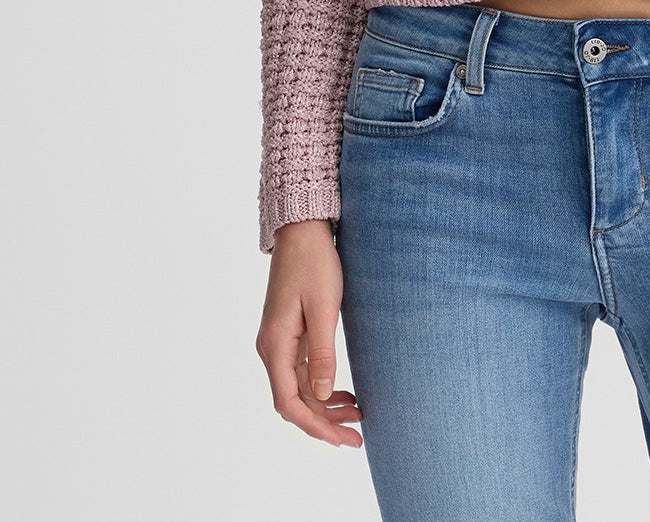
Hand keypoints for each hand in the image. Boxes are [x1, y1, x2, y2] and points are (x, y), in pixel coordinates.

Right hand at [254, 219, 363, 447]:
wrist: (302, 230)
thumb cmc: (314, 264)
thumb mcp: (324, 308)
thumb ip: (323, 353)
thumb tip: (323, 395)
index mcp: (275, 345)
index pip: (290, 403)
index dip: (315, 426)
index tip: (343, 440)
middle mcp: (272, 348)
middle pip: (294, 401)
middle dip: (324, 422)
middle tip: (357, 437)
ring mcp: (279, 342)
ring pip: (300, 388)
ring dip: (325, 405)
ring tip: (358, 416)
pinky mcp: (289, 334)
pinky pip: (303, 372)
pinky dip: (323, 386)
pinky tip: (344, 392)